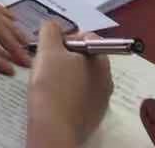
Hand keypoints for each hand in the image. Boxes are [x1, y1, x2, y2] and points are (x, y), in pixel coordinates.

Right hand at [26, 24, 112, 147]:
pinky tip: (55, 99)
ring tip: (48, 82)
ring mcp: (102, 99)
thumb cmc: (51, 85)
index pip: (86, 37)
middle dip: (65, 57)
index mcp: (101, 59)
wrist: (54, 129)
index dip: (65, 38)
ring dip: (66, 75)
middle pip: (84, 57)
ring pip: (82, 77)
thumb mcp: (47, 50)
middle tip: (46, 64)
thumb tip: (53, 26)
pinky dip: (68, 93)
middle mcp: (107, 78)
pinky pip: (80, 96)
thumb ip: (50, 30)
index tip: (49, 49)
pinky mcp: (94, 116)